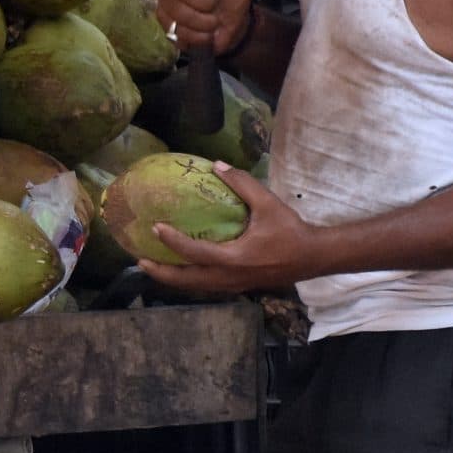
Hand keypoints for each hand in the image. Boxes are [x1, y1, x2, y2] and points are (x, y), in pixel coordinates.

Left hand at [139, 164, 324, 295]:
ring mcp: (232, 285)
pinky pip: (204, 286)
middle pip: (185, 281)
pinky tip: (180, 269)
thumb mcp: (268, 204)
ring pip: (194, 287)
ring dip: (172, 278)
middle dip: (161, 272)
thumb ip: (242, 184)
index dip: (173, 241)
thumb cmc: (290, 231)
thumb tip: (217, 165)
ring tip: (152, 265)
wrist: (312, 258)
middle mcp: (228, 277)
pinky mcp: (236, 287)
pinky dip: (188, 280)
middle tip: (140, 259)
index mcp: (233, 258)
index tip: (156, 228)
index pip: (194, 252)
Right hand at [157, 0, 252, 57]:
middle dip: (207, 2)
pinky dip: (196, 35)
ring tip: (212, 21)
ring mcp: (165, 0)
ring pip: (178, 10)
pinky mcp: (163, 21)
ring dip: (203, 21)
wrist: (233, 30)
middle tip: (217, 5)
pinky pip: (176, 28)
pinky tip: (203, 32)